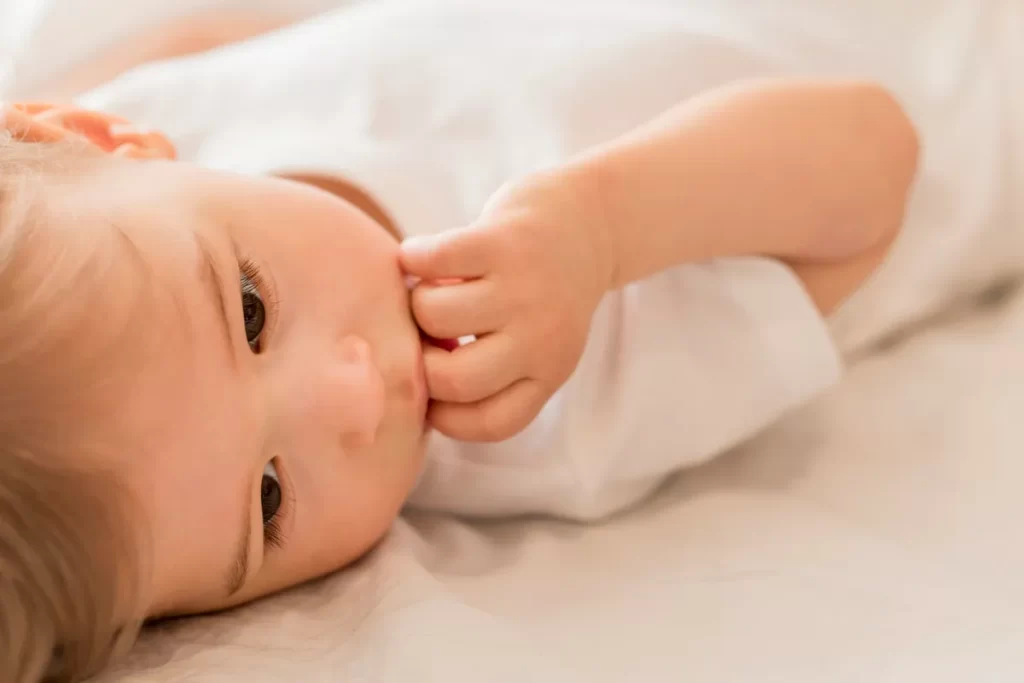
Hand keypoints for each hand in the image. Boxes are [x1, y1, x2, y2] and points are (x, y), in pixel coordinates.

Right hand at [400, 170, 613, 441]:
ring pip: (433, 315)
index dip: (446, 418)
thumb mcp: (535, 342)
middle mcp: (542, 337)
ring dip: (415, 301)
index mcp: (550, 371)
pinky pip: (432, 260)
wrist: (586, 219)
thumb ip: (492, 369)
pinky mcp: (504, 241)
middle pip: (453, 380)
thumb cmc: (540, 290)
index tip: (432, 395)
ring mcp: (524, 289)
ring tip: (430, 287)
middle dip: (420, 360)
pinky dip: (412, 257)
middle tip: (423, 335)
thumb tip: (411, 382)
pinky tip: (419, 256)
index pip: (492, 423)